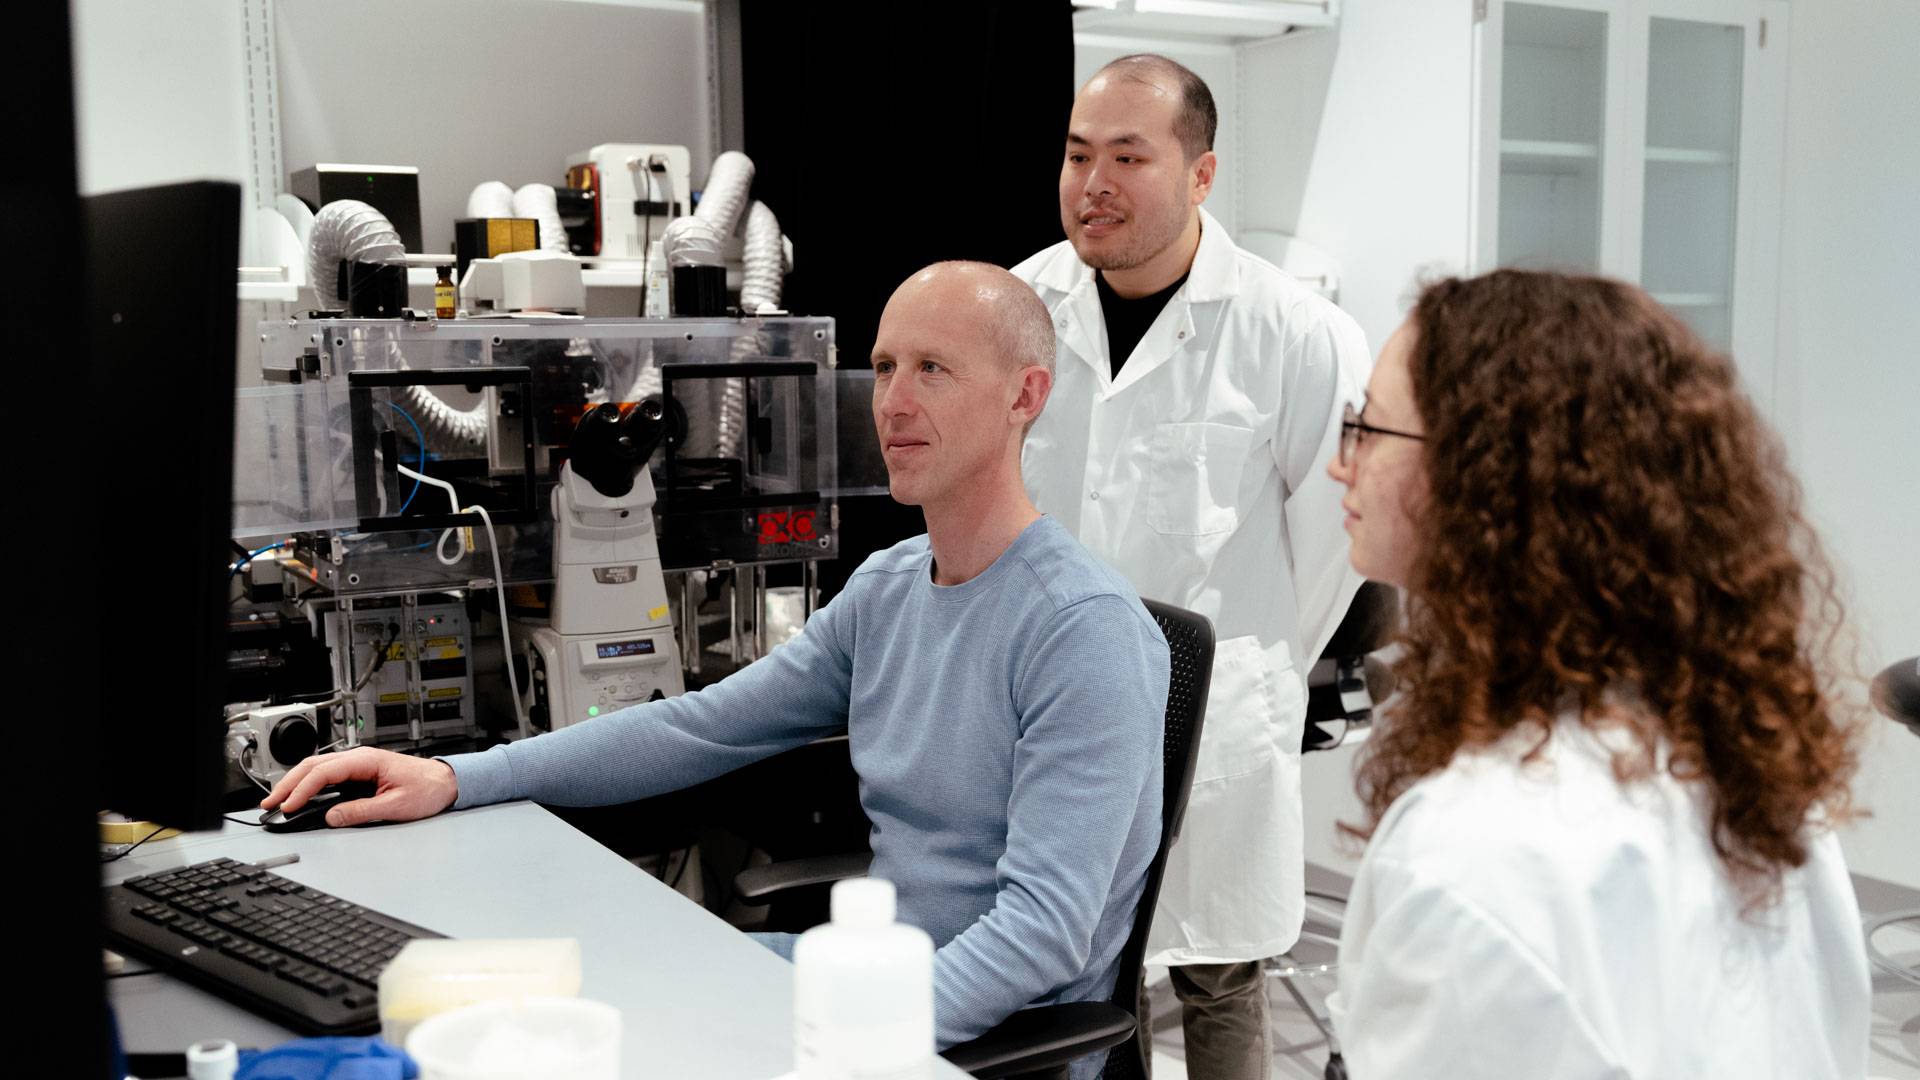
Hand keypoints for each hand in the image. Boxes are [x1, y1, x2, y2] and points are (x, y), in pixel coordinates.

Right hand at [260, 746, 459, 827]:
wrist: (446, 782)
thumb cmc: (427, 789)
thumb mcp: (395, 806)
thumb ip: (362, 811)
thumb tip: (332, 817)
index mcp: (366, 760)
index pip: (323, 772)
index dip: (302, 790)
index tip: (288, 806)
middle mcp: (359, 757)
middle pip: (313, 766)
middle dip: (288, 784)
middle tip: (269, 804)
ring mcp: (358, 763)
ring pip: (317, 768)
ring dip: (295, 783)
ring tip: (278, 801)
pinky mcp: (359, 772)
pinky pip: (327, 775)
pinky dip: (308, 784)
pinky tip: (299, 795)